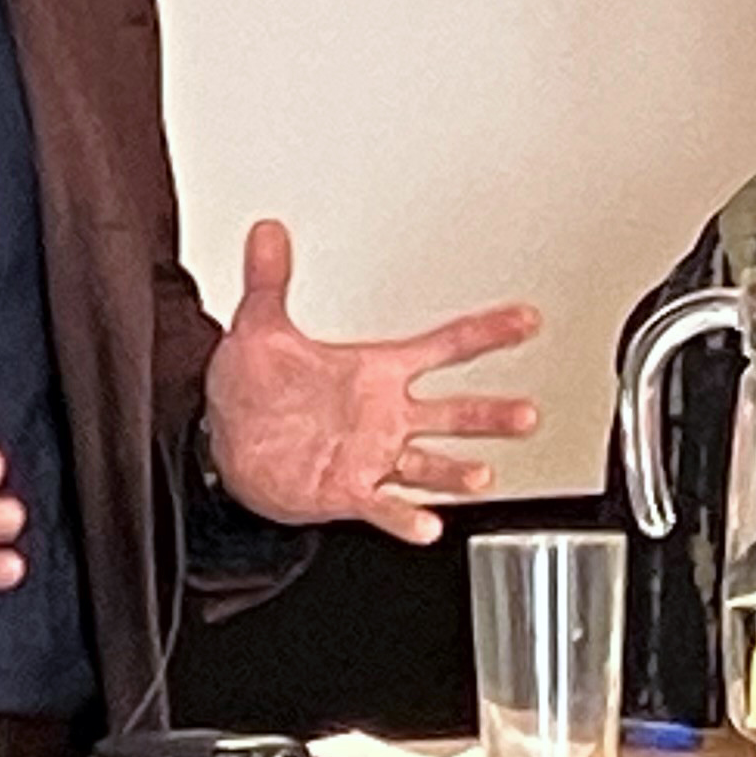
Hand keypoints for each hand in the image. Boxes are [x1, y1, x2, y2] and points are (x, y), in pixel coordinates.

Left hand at [201, 218, 540, 544]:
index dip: (488, 332)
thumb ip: (268, 281)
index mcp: (377, 372)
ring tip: (482, 475)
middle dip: (492, 413)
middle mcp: (386, 415)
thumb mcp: (260, 328)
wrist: (229, 447)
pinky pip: (385, 506)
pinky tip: (428, 524)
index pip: (445, 346)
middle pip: (455, 412)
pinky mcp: (350, 492)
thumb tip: (265, 233)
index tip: (526, 320)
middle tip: (526, 413)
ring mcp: (373, 456)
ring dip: (459, 471)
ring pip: (431, 464)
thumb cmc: (254, 390)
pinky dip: (407, 517)